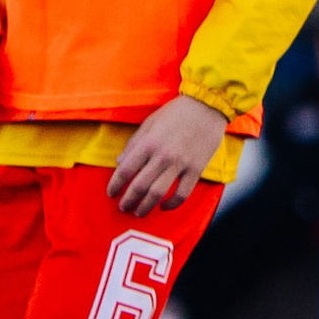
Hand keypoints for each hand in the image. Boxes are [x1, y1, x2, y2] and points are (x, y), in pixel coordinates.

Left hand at [109, 94, 230, 215]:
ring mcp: (180, 164)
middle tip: (123, 207)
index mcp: (148, 143)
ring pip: (158, 193)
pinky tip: (164, 206)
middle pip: (139, 186)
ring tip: (139, 212)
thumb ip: (134, 143)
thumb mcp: (149, 122)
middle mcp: (162, 156)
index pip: (125, 170)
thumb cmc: (176, 112)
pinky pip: (182, 193)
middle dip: (128, 200)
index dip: (115, 185)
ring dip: (145, 206)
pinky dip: (172, 204)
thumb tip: (120, 162)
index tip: (111, 193)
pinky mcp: (196, 170)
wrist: (207, 106)